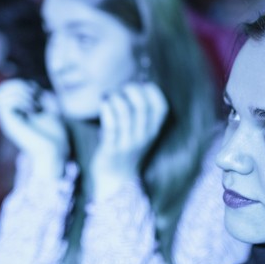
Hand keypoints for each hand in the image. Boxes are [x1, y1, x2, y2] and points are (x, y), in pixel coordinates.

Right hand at [0, 78, 68, 178]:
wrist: (55, 150)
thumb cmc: (55, 133)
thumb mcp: (48, 107)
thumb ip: (38, 95)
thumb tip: (29, 84)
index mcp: (17, 111)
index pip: (7, 88)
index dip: (22, 83)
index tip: (38, 92)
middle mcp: (10, 116)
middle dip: (17, 86)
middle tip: (34, 96)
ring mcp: (9, 121)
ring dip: (19, 93)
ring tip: (33, 103)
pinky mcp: (11, 126)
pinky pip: (6, 104)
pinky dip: (20, 101)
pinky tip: (32, 109)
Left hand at [91, 81, 168, 198]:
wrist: (116, 179)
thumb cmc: (127, 148)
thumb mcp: (142, 132)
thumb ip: (142, 112)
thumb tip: (133, 84)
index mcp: (154, 130)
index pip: (161, 106)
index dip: (151, 90)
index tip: (138, 86)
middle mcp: (144, 136)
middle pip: (142, 105)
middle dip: (131, 90)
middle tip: (120, 89)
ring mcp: (128, 143)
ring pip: (125, 113)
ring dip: (115, 98)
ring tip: (108, 96)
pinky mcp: (112, 149)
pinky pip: (111, 126)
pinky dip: (107, 110)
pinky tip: (103, 104)